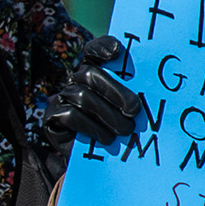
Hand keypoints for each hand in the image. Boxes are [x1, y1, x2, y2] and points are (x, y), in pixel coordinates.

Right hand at [65, 34, 145, 151]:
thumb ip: (135, 96)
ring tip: (126, 130)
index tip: (116, 53)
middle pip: (90, 73)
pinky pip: (70, 115)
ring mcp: (62, 98)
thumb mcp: (129, 111)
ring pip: (82, 95)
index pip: (93, 51)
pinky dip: (92, 126)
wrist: (96, 158)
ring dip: (108, 114)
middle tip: (135, 110)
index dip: (102, 47)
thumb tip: (151, 88)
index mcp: (95, 73)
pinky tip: (107, 138)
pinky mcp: (53, 117)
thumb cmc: (118, 130)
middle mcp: (76, 81)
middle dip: (115, 91)